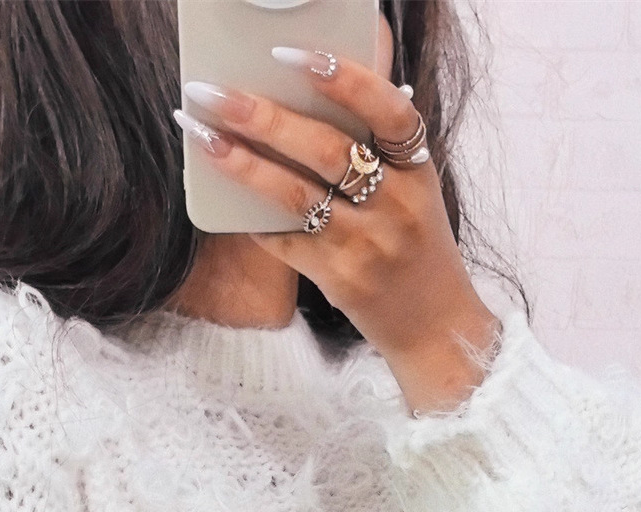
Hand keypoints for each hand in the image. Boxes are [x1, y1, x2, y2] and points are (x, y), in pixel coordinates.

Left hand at [174, 51, 500, 414]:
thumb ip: (376, 150)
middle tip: (216, 92)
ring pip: (296, 194)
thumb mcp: (414, 192)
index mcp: (418, 171)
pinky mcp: (341, 278)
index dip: (345, 78)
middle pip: (326, 149)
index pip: (388, 111)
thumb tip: (304, 101)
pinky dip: (255, 219)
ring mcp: (368, 244)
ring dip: (244, 163)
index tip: (294, 55)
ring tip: (204, 136)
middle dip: (265, 116)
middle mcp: (396, 205)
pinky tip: (224, 199)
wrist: (436, 327)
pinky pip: (286, 241)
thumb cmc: (416, 248)